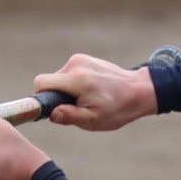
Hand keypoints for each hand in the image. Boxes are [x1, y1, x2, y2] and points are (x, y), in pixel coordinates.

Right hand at [34, 53, 156, 131]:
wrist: (138, 91)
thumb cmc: (117, 109)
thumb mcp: (93, 120)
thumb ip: (69, 116)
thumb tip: (51, 113)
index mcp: (76, 79)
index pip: (42, 83)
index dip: (41, 98)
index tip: (51, 109)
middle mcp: (76, 64)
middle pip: (50, 81)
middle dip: (57, 96)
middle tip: (76, 108)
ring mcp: (81, 59)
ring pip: (59, 77)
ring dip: (66, 90)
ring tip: (87, 99)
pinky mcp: (84, 59)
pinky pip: (68, 73)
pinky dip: (74, 84)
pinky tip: (90, 91)